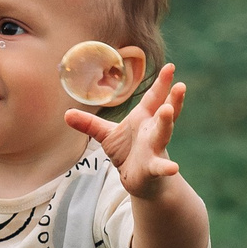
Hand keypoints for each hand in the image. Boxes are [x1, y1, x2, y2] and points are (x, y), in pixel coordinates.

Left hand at [66, 63, 186, 199]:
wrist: (139, 180)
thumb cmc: (127, 152)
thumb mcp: (106, 135)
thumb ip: (89, 124)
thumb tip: (66, 113)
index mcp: (144, 118)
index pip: (154, 98)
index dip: (162, 83)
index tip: (170, 67)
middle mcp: (153, 131)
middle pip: (164, 112)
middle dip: (173, 99)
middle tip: (180, 85)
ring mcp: (155, 148)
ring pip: (163, 134)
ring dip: (166, 122)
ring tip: (168, 110)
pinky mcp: (153, 167)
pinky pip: (160, 166)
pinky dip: (166, 167)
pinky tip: (173, 168)